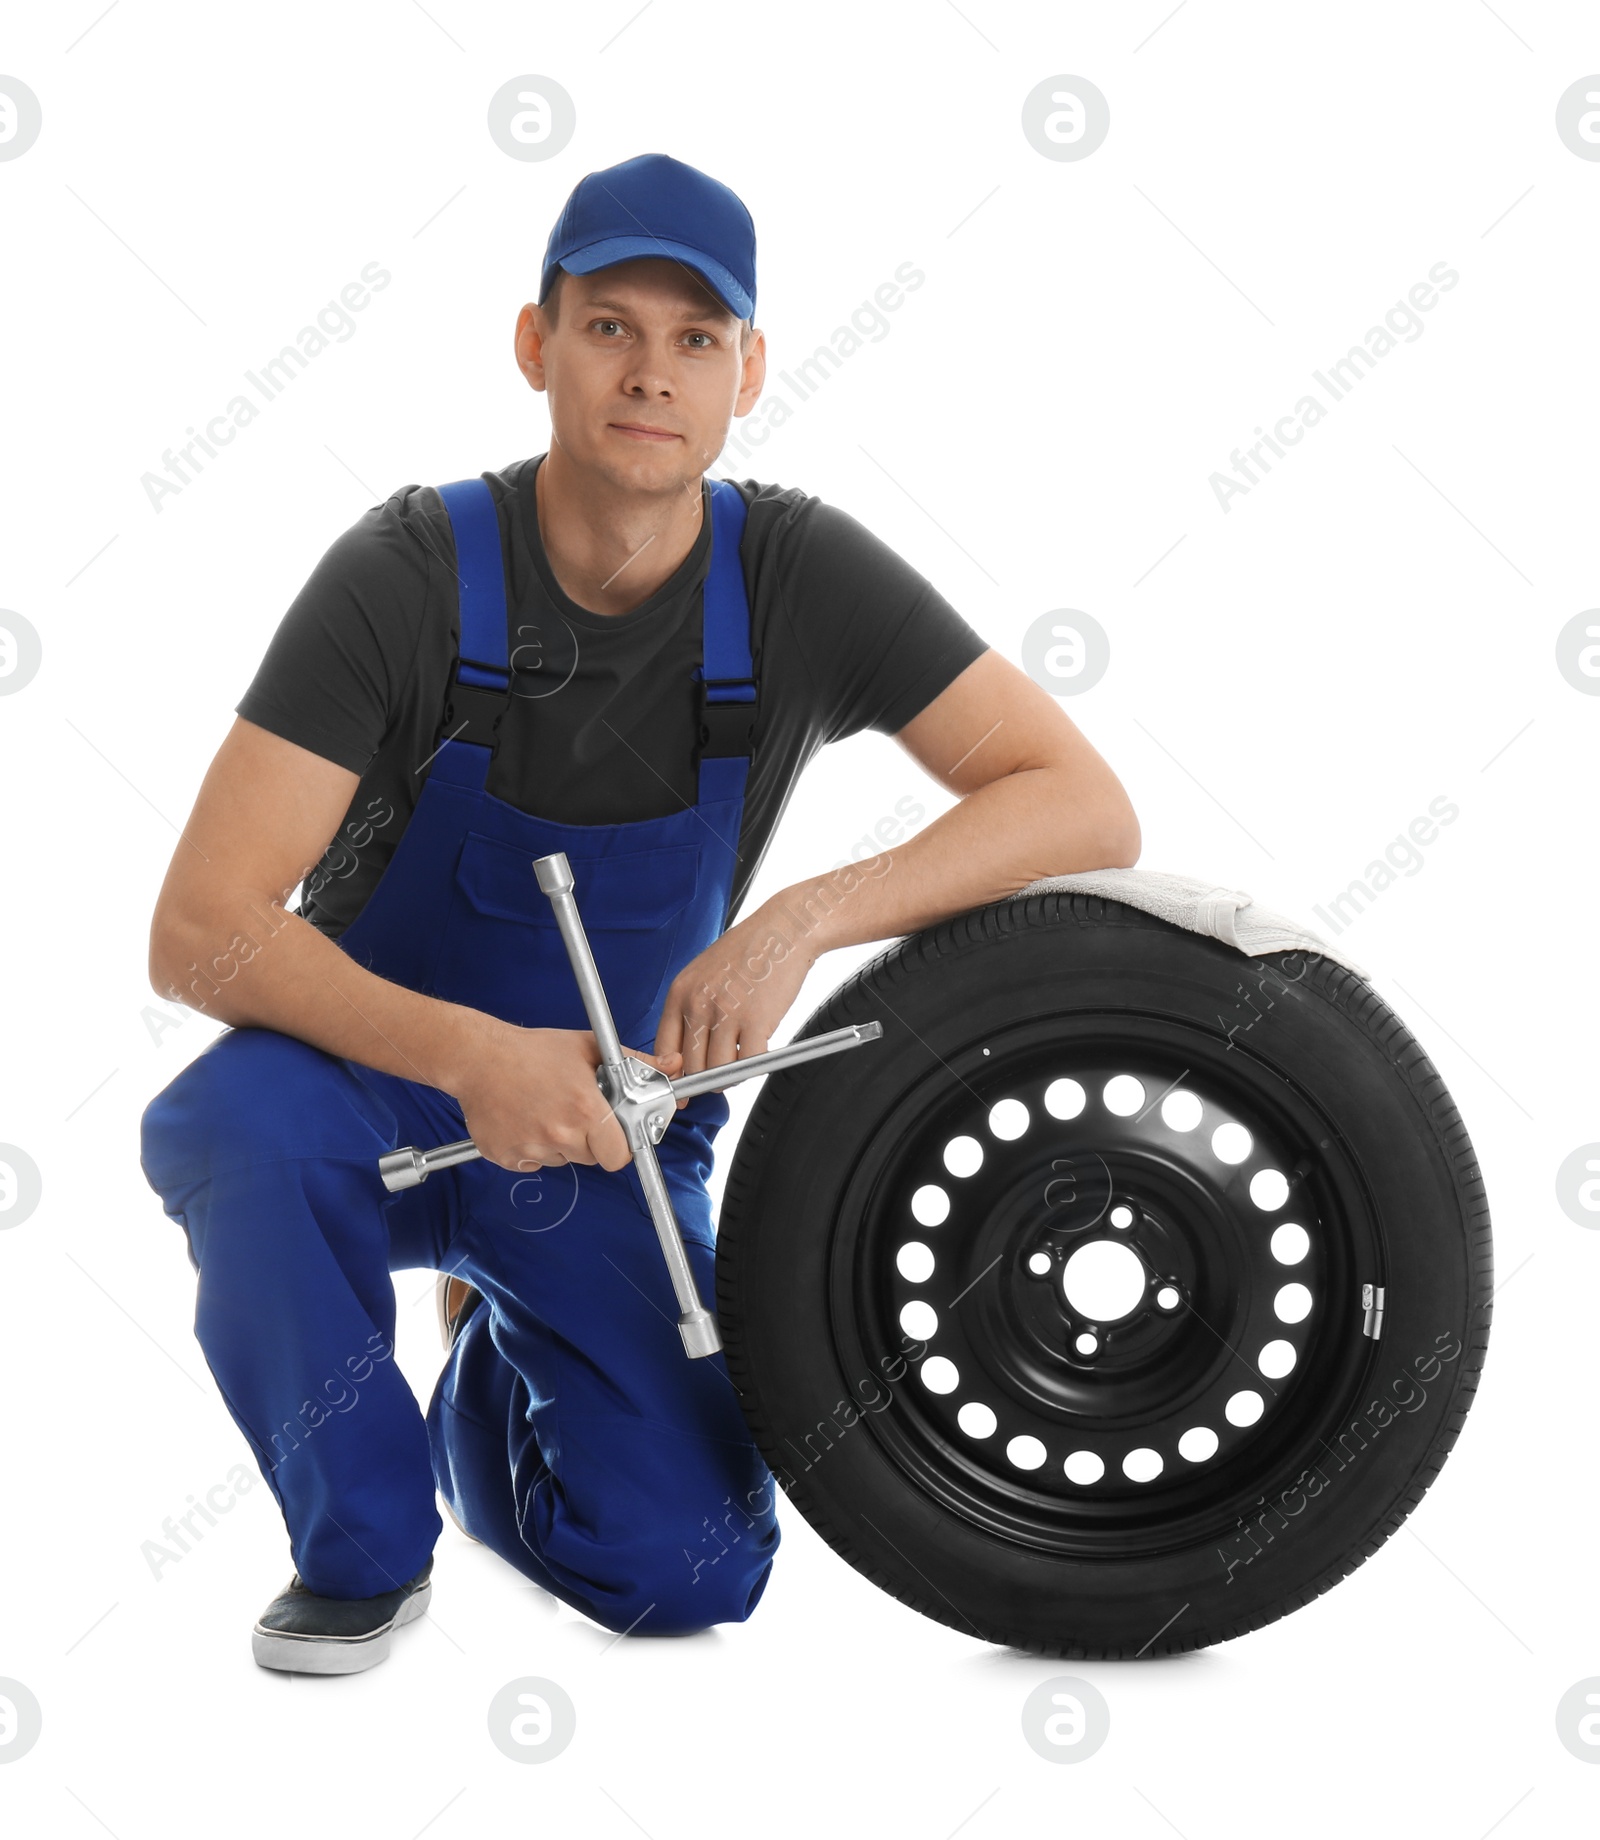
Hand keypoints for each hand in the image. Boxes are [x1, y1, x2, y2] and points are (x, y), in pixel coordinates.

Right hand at [448, 1021, 682, 1173]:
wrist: (478, 1057)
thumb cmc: (534, 1050)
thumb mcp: (591, 1048)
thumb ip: (637, 1063)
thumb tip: (673, 1068)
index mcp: (585, 1109)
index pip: (618, 1155)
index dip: (617, 1145)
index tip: (611, 1132)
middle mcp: (559, 1133)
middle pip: (590, 1158)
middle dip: (589, 1140)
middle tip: (573, 1111)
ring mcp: (530, 1148)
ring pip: (560, 1160)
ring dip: (559, 1143)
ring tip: (544, 1110)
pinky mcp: (506, 1156)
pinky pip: (531, 1164)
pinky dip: (531, 1149)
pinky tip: (525, 1120)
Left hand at [654, 902, 820, 1104]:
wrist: (783, 930)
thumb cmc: (748, 951)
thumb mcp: (704, 974)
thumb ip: (692, 1010)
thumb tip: (688, 1051)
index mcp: (680, 993)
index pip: (663, 1049)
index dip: (673, 1075)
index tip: (681, 1086)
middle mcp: (697, 1004)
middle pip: (691, 1066)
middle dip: (706, 1077)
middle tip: (720, 1074)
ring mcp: (726, 1014)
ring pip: (718, 1071)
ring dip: (731, 1075)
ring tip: (741, 1061)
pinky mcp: (756, 1021)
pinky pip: (748, 1064)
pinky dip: (754, 1067)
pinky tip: (759, 1053)